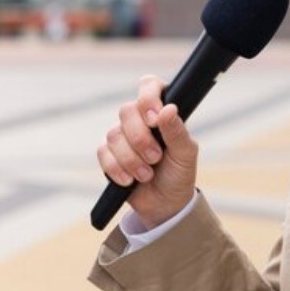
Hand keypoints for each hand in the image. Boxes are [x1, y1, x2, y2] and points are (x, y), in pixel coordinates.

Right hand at [97, 75, 198, 229]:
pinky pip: (103, 153)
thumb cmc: (179, 173)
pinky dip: (117, 169)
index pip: (149, 86)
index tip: (154, 119)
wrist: (164, 204)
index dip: (148, 97)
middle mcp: (139, 119)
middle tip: (156, 158)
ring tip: (146, 175)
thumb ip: (178, 131)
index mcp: (160, 111)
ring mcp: (122, 135)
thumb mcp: (185, 154)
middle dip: (140, 139)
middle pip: (126, 111)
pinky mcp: (109, 154)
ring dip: (131, 159)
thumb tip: (168, 109)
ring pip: (114, 135)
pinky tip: (130, 181)